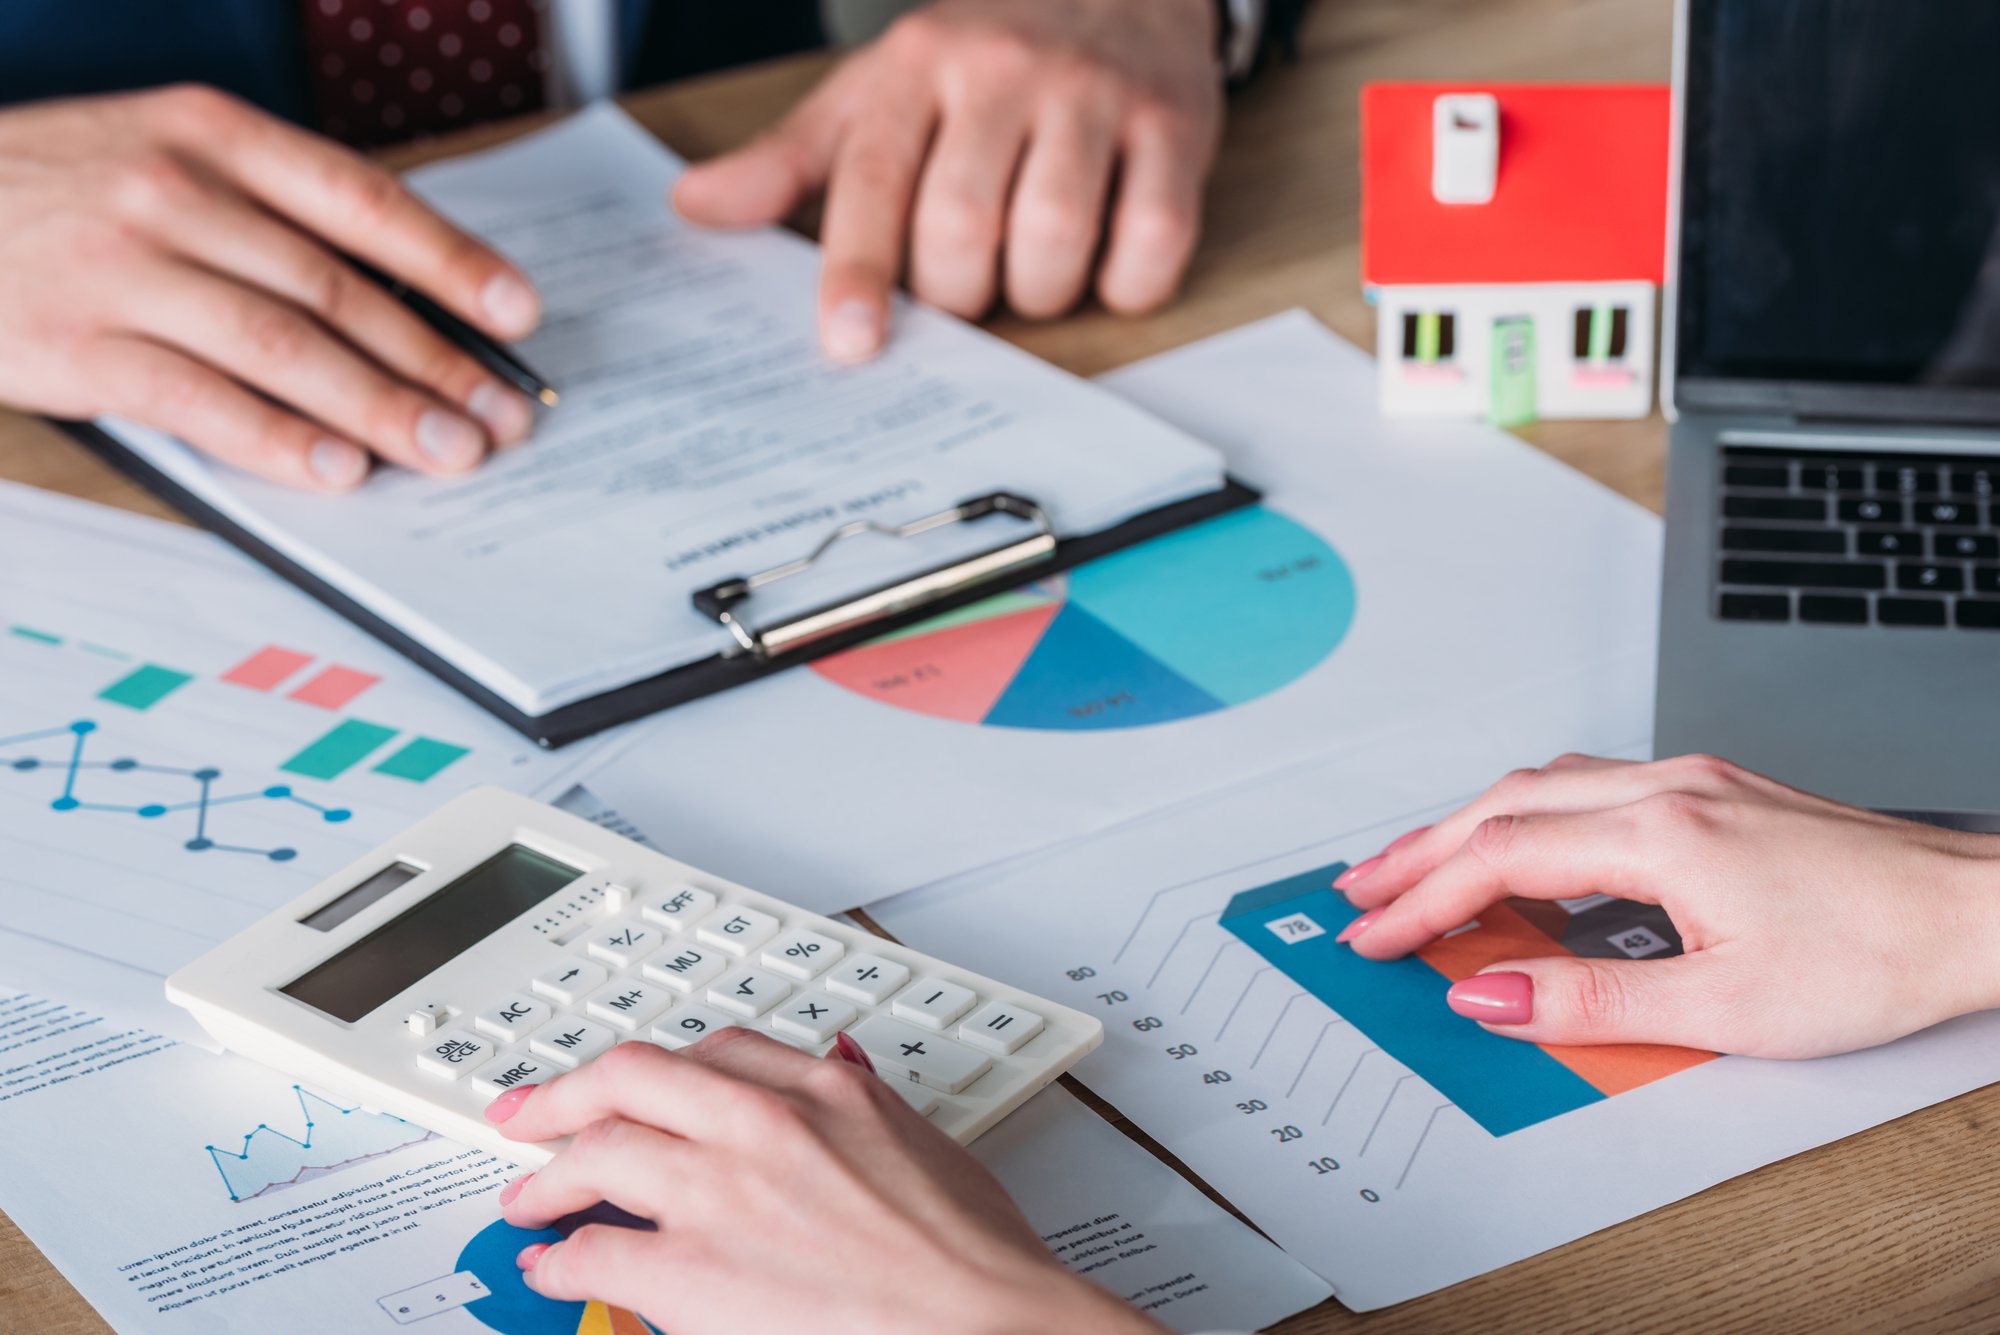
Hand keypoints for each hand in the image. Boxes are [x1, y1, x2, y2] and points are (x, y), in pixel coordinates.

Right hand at [0, 86, 542, 490]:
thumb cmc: (60, 193)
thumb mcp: (165, 160)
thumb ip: (271, 215)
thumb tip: (400, 303)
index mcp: (213, 136)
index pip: (362, 201)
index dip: (450, 261)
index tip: (516, 313)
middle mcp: (175, 191)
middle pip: (336, 288)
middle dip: (434, 361)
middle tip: (500, 416)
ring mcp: (123, 268)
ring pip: (282, 346)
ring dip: (379, 408)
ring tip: (447, 451)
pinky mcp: (76, 342)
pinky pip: (200, 400)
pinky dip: (278, 440)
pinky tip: (339, 468)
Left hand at [484, 1032, 1166, 1334]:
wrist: (988, 1324)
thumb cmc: (975, 1257)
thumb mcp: (927, 1142)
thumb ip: (868, 1097)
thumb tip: (844, 1062)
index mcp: (826, 1090)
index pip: (717, 1050)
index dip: (658, 1068)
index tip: (633, 1081)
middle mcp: (764, 1124)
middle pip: (631, 1079)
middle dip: (565, 1095)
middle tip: (528, 1112)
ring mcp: (723, 1193)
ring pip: (596, 1154)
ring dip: (546, 1178)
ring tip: (527, 1198)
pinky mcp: (691, 1273)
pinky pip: (592, 1254)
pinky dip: (558, 1261)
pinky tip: (551, 1269)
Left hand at [673, 0, 1223, 361]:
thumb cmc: (985, 50)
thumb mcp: (880, 89)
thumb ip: (794, 157)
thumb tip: (695, 207)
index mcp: (917, 65)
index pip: (874, 180)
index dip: (860, 273)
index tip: (850, 344)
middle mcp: (1005, 69)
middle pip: (964, 225)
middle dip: (960, 293)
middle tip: (968, 289)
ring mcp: (1095, 92)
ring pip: (1056, 238)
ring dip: (1040, 292)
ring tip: (1035, 274)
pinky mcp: (1176, 122)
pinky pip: (1154, 238)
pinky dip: (1127, 284)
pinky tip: (1108, 269)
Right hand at [1334, 754, 1999, 1058]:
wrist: (1976, 911)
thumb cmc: (1877, 954)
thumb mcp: (1724, 1006)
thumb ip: (1590, 1000)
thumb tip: (1491, 994)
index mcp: (1659, 833)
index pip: (1498, 857)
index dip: (1424, 901)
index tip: (1377, 939)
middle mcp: (1665, 787)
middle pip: (1500, 805)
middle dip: (1417, 852)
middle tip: (1360, 893)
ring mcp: (1688, 780)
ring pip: (1539, 788)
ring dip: (1464, 825)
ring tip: (1415, 869)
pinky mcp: (1710, 791)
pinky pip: (1583, 790)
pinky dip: (1523, 817)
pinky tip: (1519, 845)